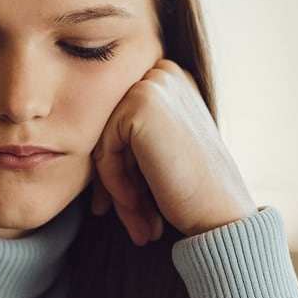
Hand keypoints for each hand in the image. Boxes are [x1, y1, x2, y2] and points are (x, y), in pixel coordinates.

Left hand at [90, 59, 255, 243]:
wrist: (222, 214)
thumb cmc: (195, 191)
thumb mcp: (159, 152)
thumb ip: (130, 137)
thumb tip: (76, 137)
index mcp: (172, 82)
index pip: (122, 122)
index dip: (121, 166)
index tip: (128, 204)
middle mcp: (165, 73)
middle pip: (110, 130)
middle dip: (116, 179)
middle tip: (131, 221)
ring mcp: (153, 84)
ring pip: (104, 141)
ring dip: (116, 188)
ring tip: (137, 223)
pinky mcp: (140, 102)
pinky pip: (104, 148)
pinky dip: (114, 182)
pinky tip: (136, 204)